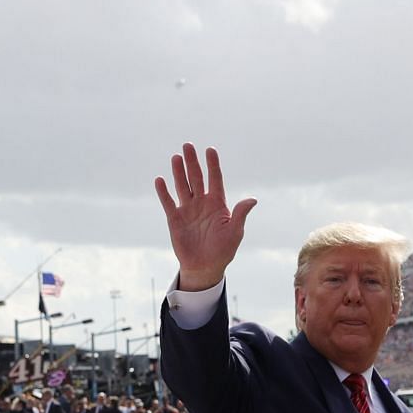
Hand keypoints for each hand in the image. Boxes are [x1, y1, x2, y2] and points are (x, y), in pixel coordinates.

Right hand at [154, 144, 256, 292]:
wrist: (205, 267)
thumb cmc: (223, 250)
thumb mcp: (235, 232)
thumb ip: (240, 214)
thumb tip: (252, 199)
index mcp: (218, 204)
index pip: (215, 179)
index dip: (213, 164)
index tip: (210, 149)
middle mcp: (202, 203)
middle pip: (197, 178)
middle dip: (193, 162)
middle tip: (188, 145)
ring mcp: (188, 210)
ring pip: (182, 186)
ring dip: (179, 172)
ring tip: (176, 157)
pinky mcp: (175, 219)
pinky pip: (168, 202)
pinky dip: (163, 192)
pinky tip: (160, 180)